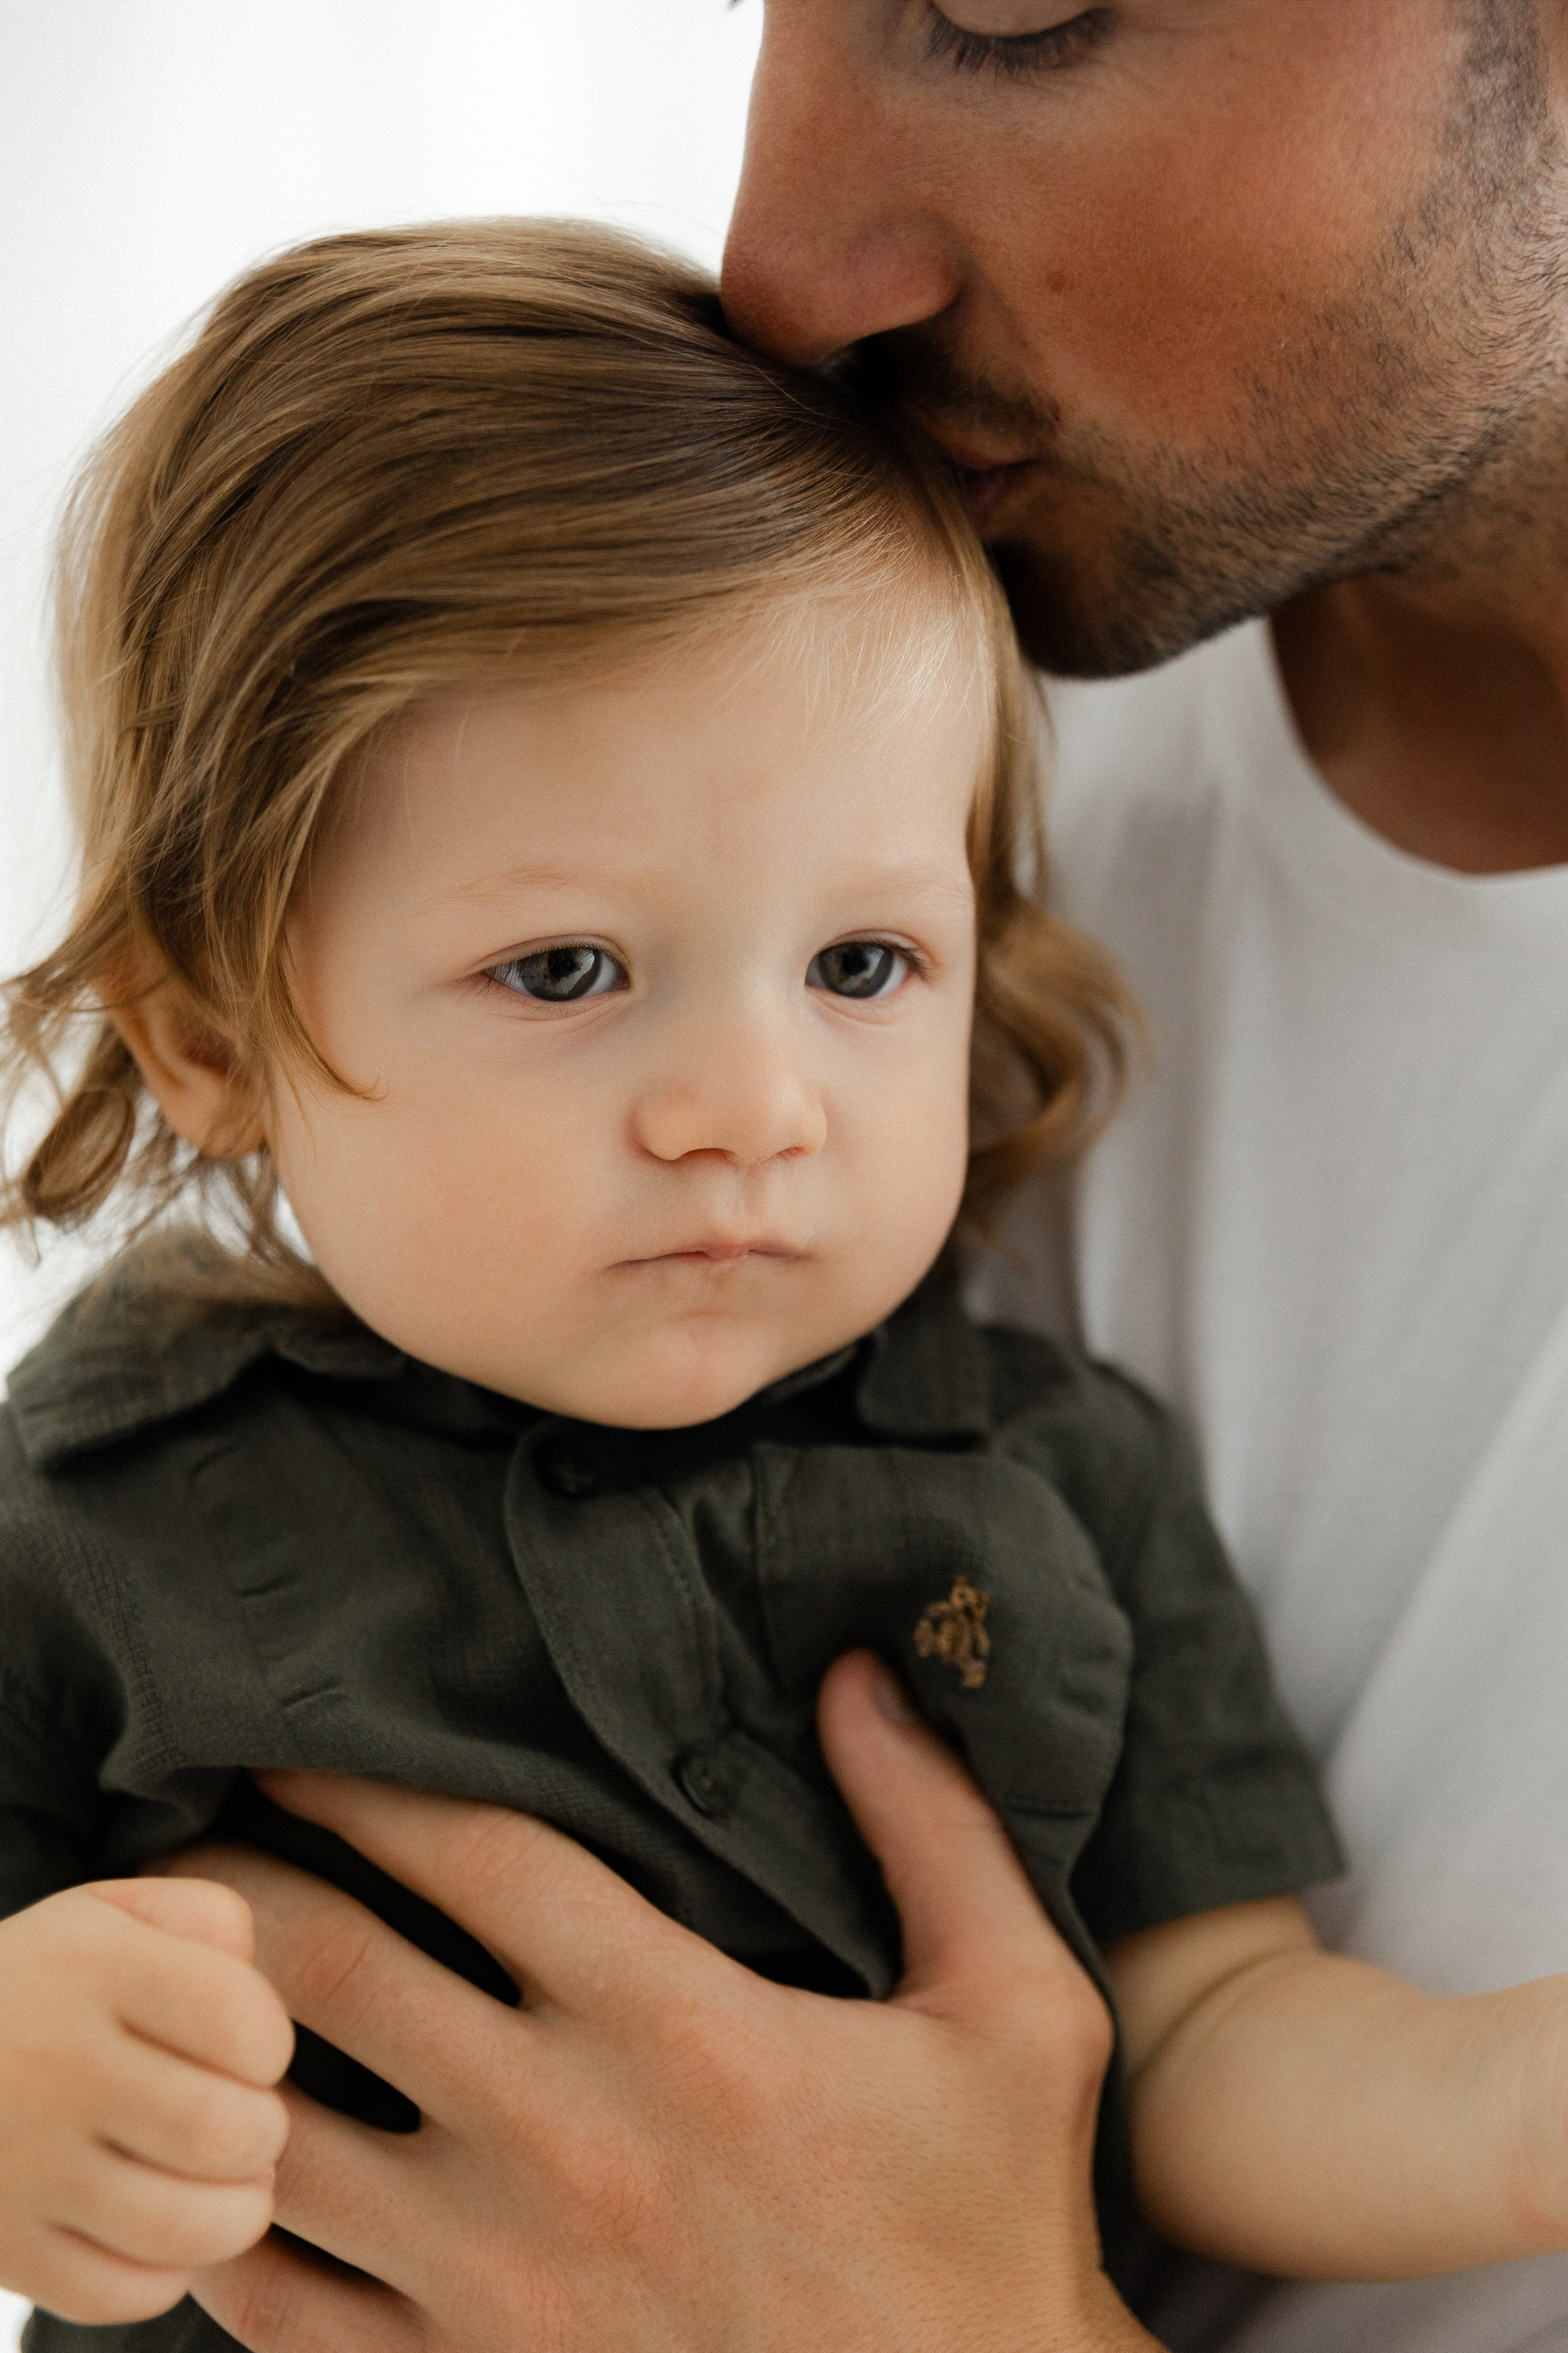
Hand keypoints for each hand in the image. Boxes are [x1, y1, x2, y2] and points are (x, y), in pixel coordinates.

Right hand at [0, 1877, 293, 2323]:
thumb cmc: (44, 1984)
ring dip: (235, 2208)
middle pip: (227, 2132)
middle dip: (262, 2131)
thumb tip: (255, 2000)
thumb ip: (206, 1922)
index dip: (268, 2043)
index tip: (244, 2046)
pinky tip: (159, 2223)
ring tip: (220, 2176)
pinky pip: (126, 2293)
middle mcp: (58, 2068)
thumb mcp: (111, 1916)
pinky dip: (167, 2270)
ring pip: (187, 2226)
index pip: (242, 2021)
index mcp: (95, 1969)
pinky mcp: (7, 2250)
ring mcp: (26, 2169)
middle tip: (238, 2118)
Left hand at [166, 1651, 1159, 2351]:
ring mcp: (500, 2282)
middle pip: (335, 1971)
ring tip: (179, 1988)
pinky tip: (213, 2175)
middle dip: (241, 1887)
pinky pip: (289, 2318)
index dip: (362, 1784)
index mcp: (679, 2030)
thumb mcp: (1018, 2009)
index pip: (472, 1858)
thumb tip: (861, 1671)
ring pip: (277, 2138)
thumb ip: (936, 1829)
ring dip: (210, 2048)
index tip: (293, 1743)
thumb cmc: (992, 2228)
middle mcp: (564, 2142)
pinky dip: (222, 2238)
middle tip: (191, 1840)